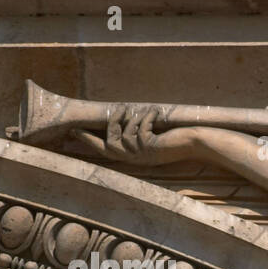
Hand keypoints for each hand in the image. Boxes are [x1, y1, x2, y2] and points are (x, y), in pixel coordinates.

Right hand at [70, 105, 197, 165]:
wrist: (193, 145)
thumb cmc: (174, 139)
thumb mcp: (151, 137)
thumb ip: (135, 132)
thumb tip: (119, 117)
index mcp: (132, 158)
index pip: (104, 150)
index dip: (89, 141)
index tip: (74, 131)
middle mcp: (135, 160)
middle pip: (111, 142)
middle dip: (112, 123)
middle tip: (119, 109)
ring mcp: (143, 155)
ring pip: (126, 133)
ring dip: (133, 119)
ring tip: (143, 111)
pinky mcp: (151, 148)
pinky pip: (140, 128)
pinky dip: (146, 118)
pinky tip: (155, 113)